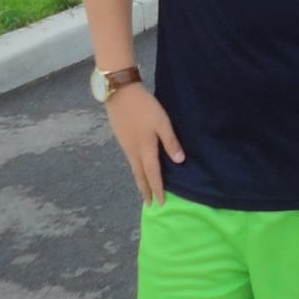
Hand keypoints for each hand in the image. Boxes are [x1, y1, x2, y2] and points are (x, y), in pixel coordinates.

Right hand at [104, 85, 183, 202]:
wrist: (119, 94)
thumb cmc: (144, 107)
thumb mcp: (162, 122)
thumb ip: (170, 141)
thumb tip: (179, 161)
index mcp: (145, 149)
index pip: (153, 174)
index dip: (158, 189)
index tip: (161, 203)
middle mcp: (134, 151)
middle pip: (140, 176)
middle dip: (145, 190)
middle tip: (149, 204)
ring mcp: (126, 146)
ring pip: (134, 169)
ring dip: (139, 182)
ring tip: (144, 191)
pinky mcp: (122, 140)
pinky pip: (130, 161)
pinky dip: (135, 170)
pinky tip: (138, 169)